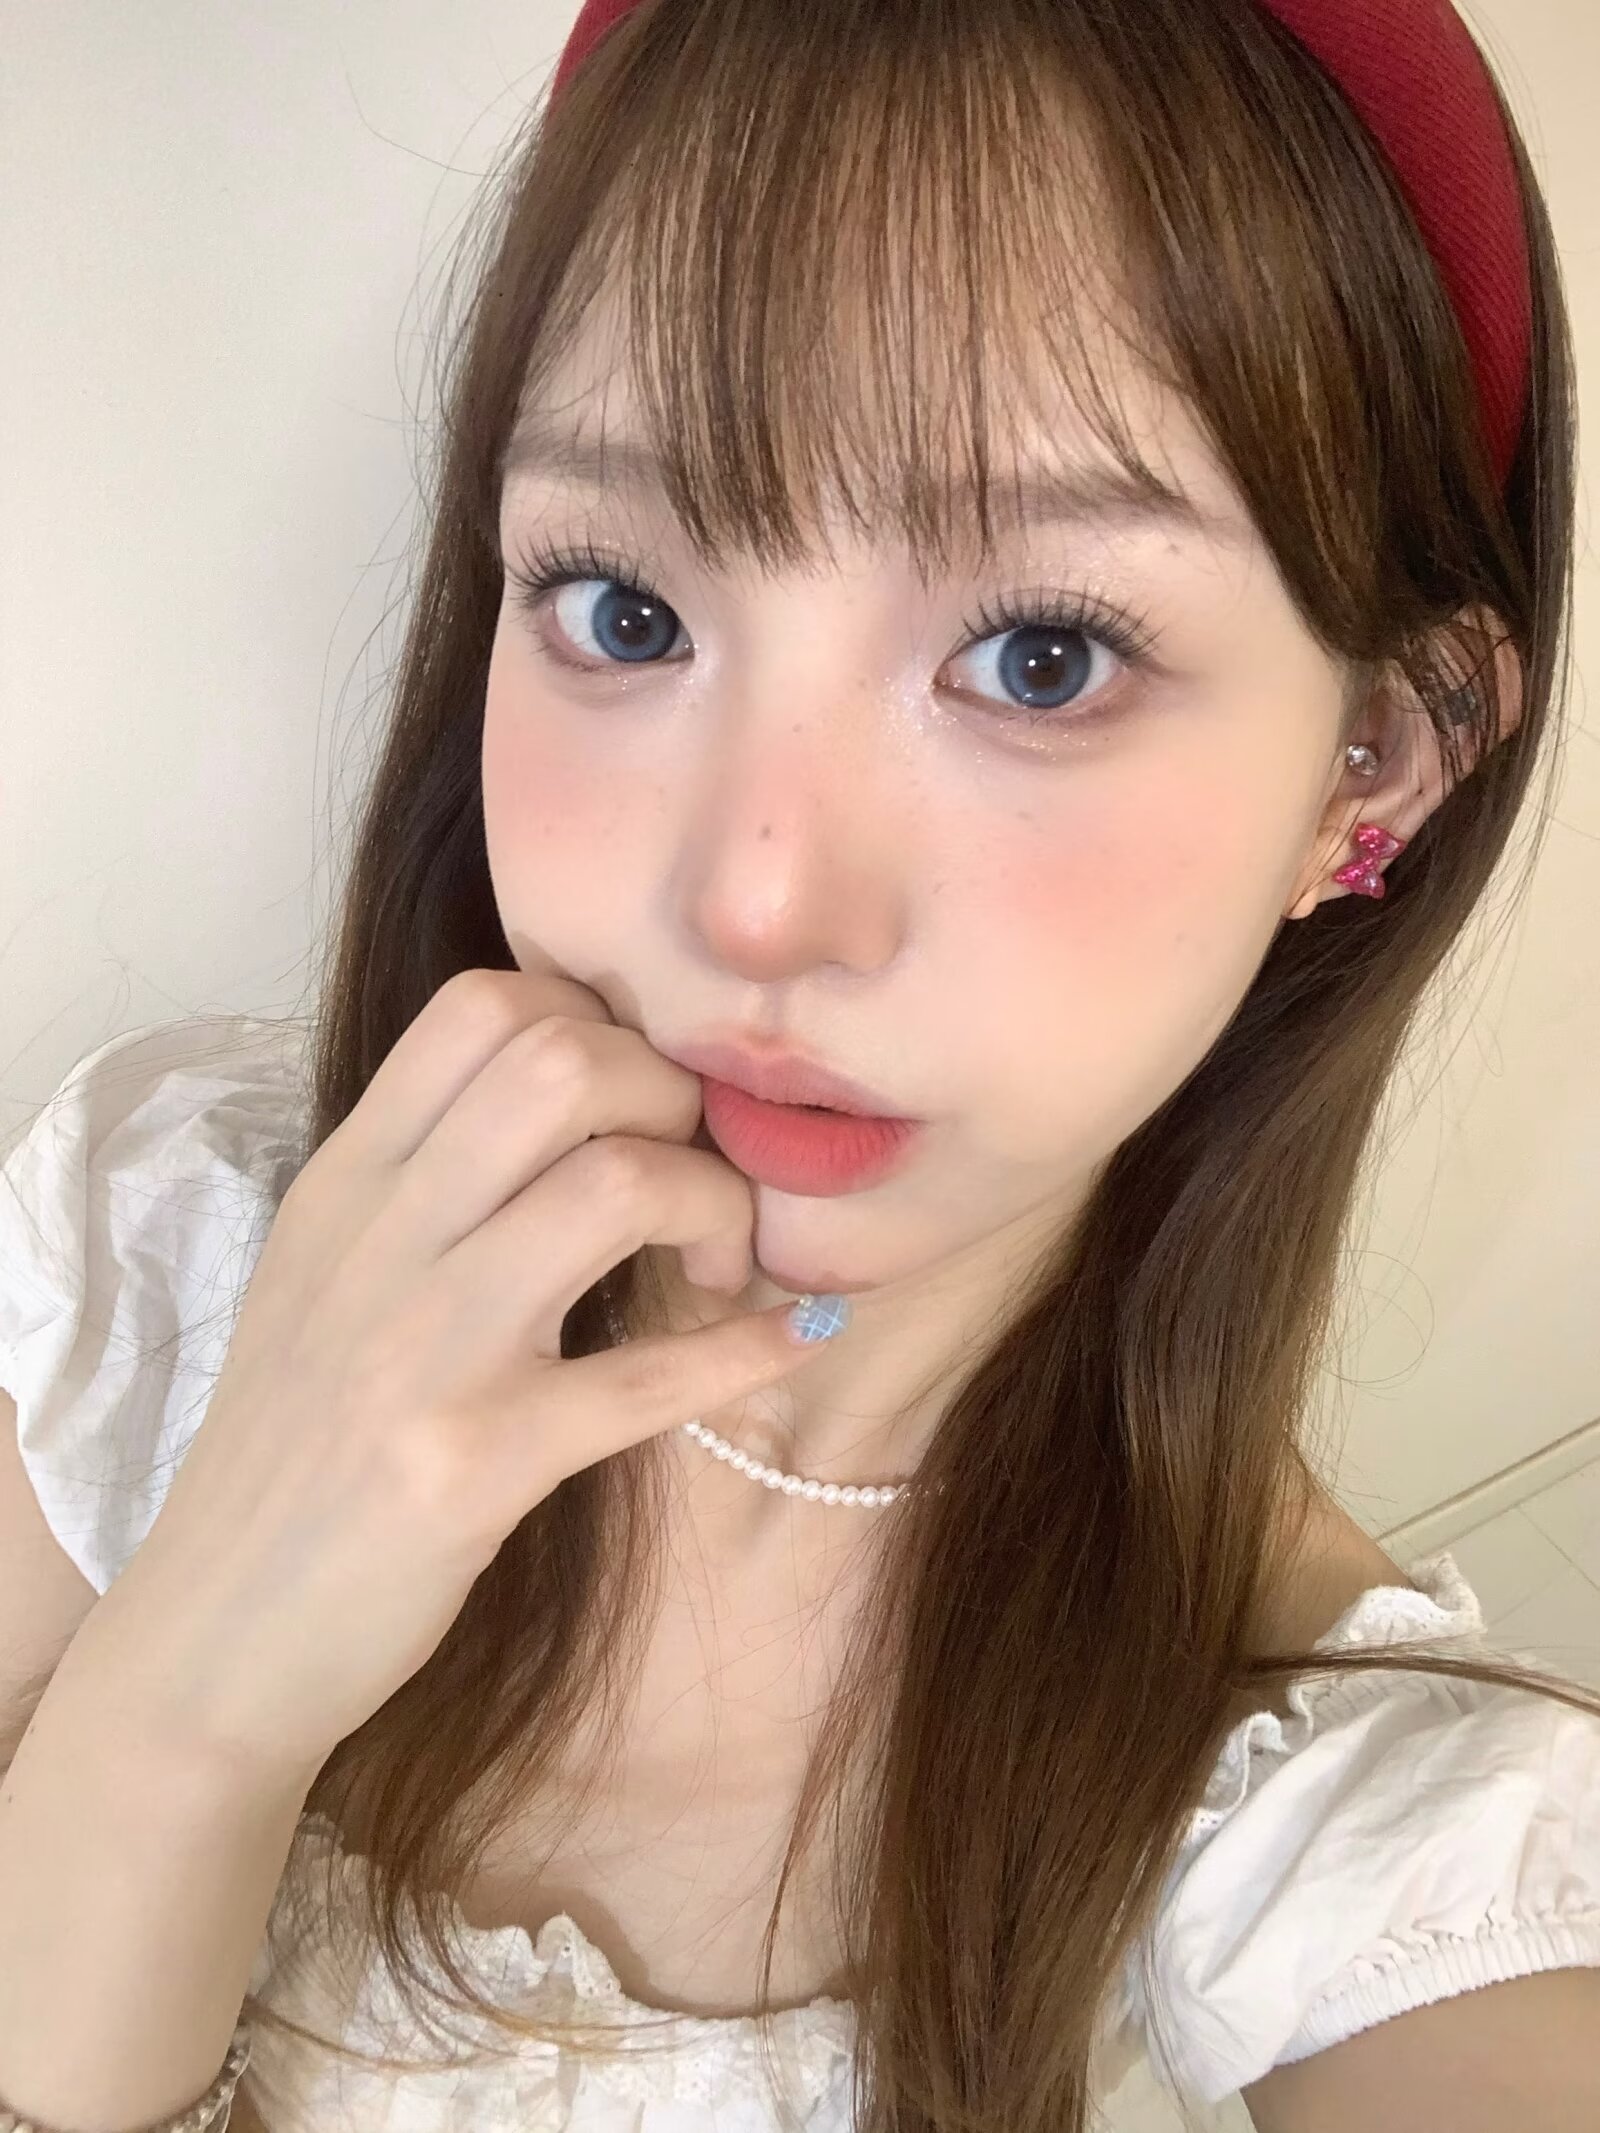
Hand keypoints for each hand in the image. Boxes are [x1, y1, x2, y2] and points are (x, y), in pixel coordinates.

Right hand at [91, 968, 835, 1781]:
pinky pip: (646, 1378)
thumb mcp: (327, 1281)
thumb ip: (429, 1186)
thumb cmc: (294, 1451)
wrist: (211, 1637)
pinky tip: (789, 1340)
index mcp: (347, 1182)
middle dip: (673, 1098)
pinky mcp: (474, 1464)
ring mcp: (423, 1349)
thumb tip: (583, 1108)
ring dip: (714, 1208)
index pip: (483, 1004)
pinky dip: (745, 1350)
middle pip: (562, 1063)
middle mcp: (379, 1239)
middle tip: (695, 1177)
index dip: (604, 1024)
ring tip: (717, 1268)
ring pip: (615, 1187)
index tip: (643, 1103)